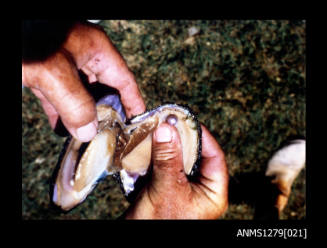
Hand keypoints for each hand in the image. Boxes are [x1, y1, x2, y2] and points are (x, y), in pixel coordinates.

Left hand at [22, 22, 144, 141]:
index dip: (133, 102)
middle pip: (104, 90)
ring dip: (83, 117)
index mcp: (95, 49)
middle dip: (107, 115)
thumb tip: (89, 131)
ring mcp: (64, 64)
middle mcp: (83, 56)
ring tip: (87, 139)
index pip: (124, 80)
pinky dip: (62, 113)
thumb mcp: (53, 72)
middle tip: (110, 139)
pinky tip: (62, 130)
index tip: (138, 123)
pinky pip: (60, 96)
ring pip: (81, 96)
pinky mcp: (46, 72)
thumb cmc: (26, 41)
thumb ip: (75, 103)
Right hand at [124, 123, 228, 218]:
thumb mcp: (167, 190)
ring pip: (177, 160)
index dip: (202, 136)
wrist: (135, 238)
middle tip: (168, 123)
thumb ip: (168, 160)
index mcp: (211, 192)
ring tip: (156, 131)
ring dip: (165, 147)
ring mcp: (181, 188)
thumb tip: (167, 129)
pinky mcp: (165, 188)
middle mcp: (199, 189)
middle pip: (194, 156)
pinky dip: (155, 157)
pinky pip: (163, 166)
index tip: (186, 121)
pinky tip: (147, 148)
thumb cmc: (160, 224)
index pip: (214, 157)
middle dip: (180, 139)